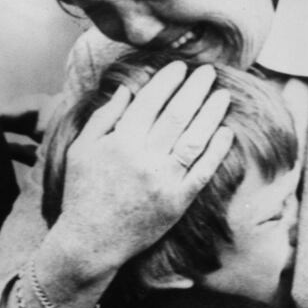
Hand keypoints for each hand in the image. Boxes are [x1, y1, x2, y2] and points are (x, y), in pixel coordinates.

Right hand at [50, 61, 234, 276]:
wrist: (91, 241)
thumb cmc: (82, 192)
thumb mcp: (82, 149)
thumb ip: (104, 117)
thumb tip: (128, 90)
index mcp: (120, 142)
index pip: (151, 101)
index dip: (168, 81)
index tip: (180, 67)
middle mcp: (145, 158)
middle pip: (178, 115)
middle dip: (196, 89)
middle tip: (209, 71)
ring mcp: (164, 181)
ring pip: (195, 139)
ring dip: (212, 114)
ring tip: (222, 94)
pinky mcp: (178, 201)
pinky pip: (203, 171)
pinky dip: (217, 150)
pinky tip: (225, 132)